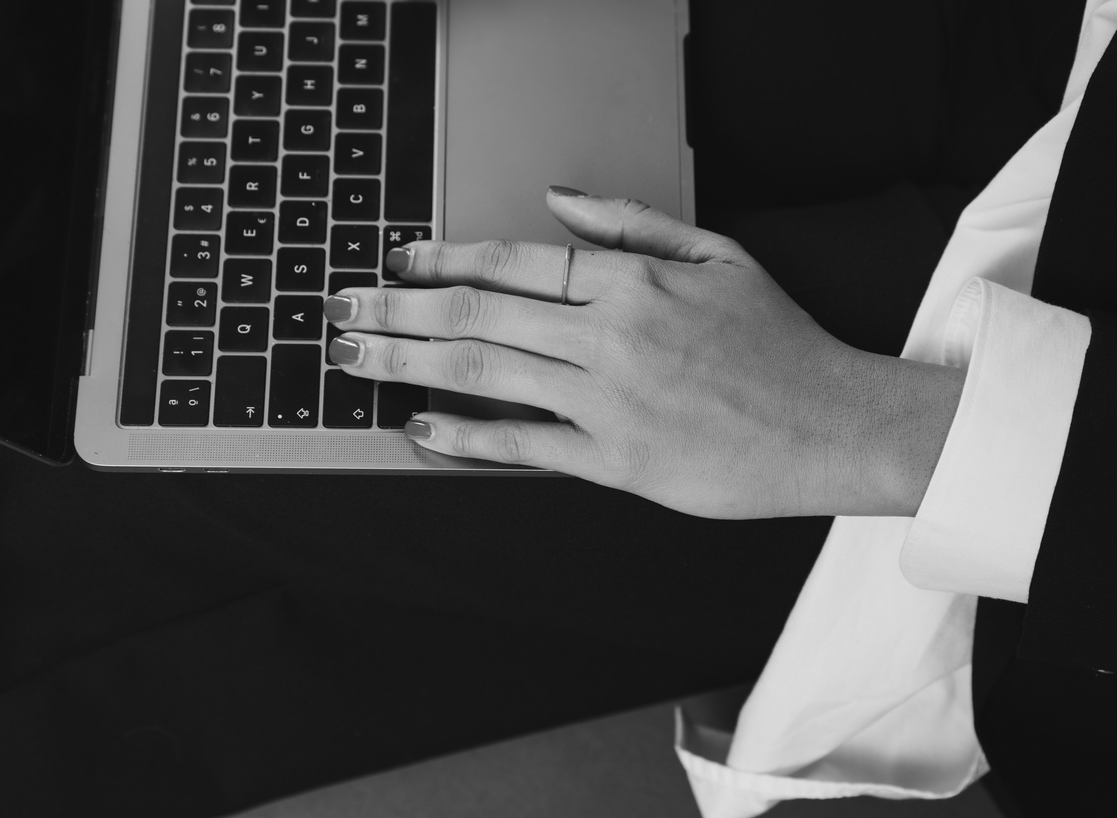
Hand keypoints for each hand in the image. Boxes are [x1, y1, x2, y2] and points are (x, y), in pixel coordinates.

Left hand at [324, 188, 963, 518]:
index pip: (512, 260)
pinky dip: (462, 436)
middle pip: (477, 313)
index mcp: (631, 281)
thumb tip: (556, 198)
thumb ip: (630, 222)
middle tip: (341, 307)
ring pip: (484, 371)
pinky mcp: (615, 463)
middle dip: (396, 308)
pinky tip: (418, 426)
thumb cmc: (780, 343)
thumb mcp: (717, 254)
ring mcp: (608, 401)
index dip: (442, 257)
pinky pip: (521, 445)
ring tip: (353, 356)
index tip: (395, 257)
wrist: (836, 425)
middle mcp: (609, 336)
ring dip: (407, 361)